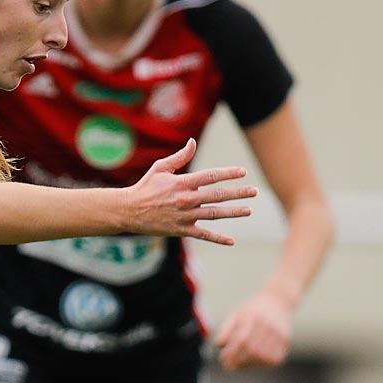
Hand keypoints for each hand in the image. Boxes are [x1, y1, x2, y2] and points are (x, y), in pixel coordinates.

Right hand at [123, 140, 255, 245]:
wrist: (129, 211)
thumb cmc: (145, 187)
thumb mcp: (160, 168)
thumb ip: (180, 156)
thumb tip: (193, 141)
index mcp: (182, 183)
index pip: (210, 177)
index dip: (227, 173)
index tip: (242, 172)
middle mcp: (186, 200)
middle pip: (217, 195)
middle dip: (237, 193)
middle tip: (254, 192)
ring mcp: (185, 216)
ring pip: (214, 215)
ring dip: (233, 213)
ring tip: (248, 210)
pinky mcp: (181, 230)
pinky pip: (203, 235)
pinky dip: (218, 238)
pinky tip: (231, 241)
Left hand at [214, 289, 294, 370]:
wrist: (278, 299)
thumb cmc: (252, 310)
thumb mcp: (236, 314)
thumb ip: (226, 329)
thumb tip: (218, 345)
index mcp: (252, 315)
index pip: (241, 339)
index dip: (231, 352)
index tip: (223, 360)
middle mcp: (267, 324)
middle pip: (252, 350)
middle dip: (238, 361)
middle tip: (229, 366)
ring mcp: (279, 333)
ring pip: (263, 357)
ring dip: (249, 365)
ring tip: (240, 366)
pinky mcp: (286, 340)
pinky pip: (274, 359)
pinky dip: (263, 364)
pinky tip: (254, 362)